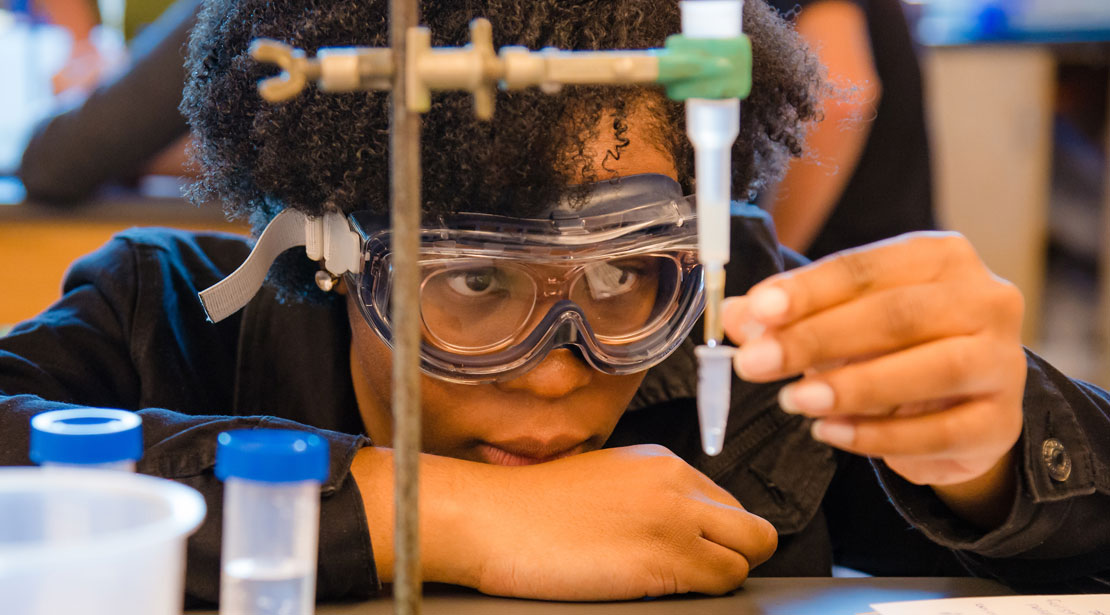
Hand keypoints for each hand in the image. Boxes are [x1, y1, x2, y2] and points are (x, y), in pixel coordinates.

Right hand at [353, 445, 776, 599]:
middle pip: (751, 527)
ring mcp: (676, 520)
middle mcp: (677, 484)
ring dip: (721, 575)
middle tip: (696, 572)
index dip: (715, 534)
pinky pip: (723, 582)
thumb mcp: (601, 480)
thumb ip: (647, 494)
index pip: (727, 502)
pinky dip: (706, 592)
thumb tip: (676, 525)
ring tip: (676, 583)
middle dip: (733, 554)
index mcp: (661, 463)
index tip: (692, 551)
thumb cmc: (528, 507)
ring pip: (749, 553)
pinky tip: (661, 590)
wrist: (491, 517)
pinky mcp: (666, 559)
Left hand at [722, 233, 1025, 516]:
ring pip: (931, 371)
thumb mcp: (837, 321)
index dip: (809, 290)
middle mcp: (985, 300)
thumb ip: (786, 318)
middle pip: (897, 315)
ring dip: (852, 388)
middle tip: (755, 363)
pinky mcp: (1002, 422)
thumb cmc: (893, 347)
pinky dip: (879, 436)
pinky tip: (831, 432)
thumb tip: (735, 317)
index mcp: (940, 258)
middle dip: (816, 340)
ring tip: (793, 401)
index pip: (867, 268)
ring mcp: (1003, 362)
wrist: (961, 405)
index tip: (759, 310)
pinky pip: (940, 432)